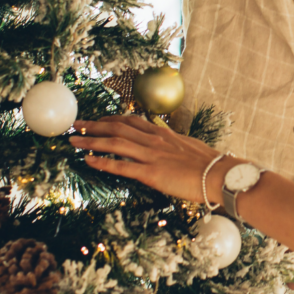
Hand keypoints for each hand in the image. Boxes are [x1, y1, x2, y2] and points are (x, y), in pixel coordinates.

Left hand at [69, 115, 234, 203]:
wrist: (219, 174)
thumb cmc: (209, 163)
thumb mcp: (188, 145)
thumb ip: (173, 142)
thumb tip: (166, 138)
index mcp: (163, 133)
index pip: (132, 121)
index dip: (111, 119)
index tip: (97, 120)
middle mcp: (154, 140)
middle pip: (117, 127)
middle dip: (94, 125)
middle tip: (76, 125)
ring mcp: (151, 156)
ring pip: (114, 143)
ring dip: (91, 140)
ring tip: (73, 140)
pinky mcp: (151, 173)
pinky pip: (121, 166)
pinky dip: (102, 162)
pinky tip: (87, 160)